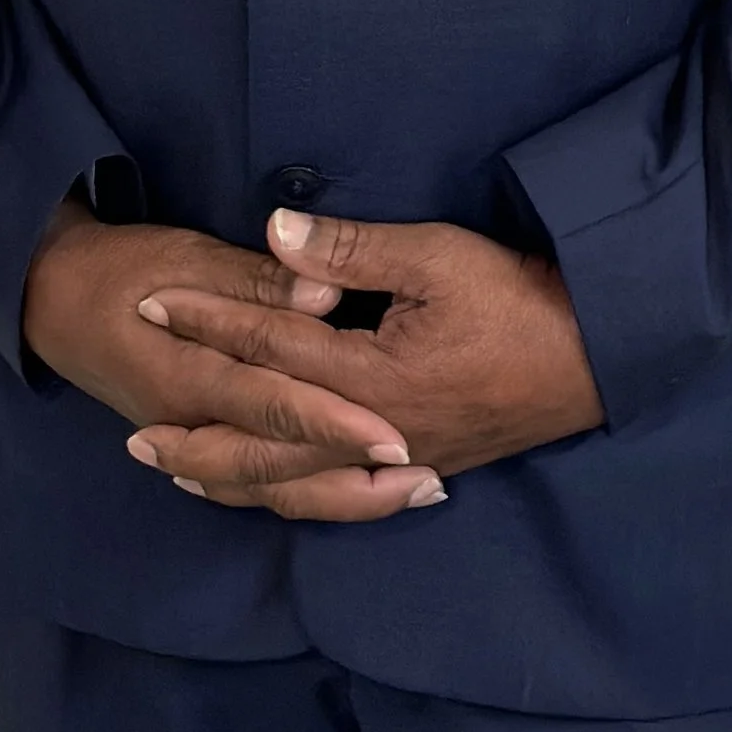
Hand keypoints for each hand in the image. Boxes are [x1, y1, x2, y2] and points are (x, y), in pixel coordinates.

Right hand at [19, 200, 439, 521]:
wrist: (51, 297)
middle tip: (427, 478)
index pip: (277, 404)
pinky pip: (254, 487)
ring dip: (343, 495)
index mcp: (189, 373)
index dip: (338, 422)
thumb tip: (323, 296)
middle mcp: (193, 423)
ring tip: (413, 492)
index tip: (397, 435)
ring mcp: (193, 443)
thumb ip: (258, 281)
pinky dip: (303, 494)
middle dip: (358, 475)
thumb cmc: (122, 264)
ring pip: (272, 489)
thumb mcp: (187, 254)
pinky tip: (348, 492)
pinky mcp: (195, 443)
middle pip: (283, 466)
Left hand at [124, 208, 604, 508]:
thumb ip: (352, 252)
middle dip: (198, 430)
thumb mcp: (438, 255)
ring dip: (233, 475)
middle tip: (134, 432)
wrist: (596, 357)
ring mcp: (397, 462)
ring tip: (181, 470)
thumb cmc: (520, 298)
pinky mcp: (418, 470)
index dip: (207, 323)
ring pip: (296, 484)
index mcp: (372, 379)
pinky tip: (270, 492)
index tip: (152, 305)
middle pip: (266, 441)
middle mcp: (373, 435)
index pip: (270, 348)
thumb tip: (274, 232)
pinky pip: (335, 499)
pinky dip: (289, 497)